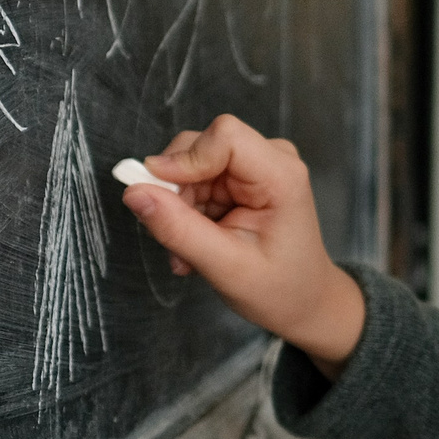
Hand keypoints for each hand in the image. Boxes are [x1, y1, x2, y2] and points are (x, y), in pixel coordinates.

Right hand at [122, 115, 365, 375]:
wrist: (304, 303)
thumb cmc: (279, 289)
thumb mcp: (225, 267)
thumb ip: (178, 229)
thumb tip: (133, 193)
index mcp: (281, 175)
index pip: (224, 136)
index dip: (184, 160)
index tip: (155, 194)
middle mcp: (271, 158)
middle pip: (200, 146)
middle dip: (177, 192)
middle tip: (176, 241)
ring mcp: (255, 166)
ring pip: (190, 165)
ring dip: (178, 209)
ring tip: (188, 255)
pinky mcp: (240, 178)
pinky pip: (195, 181)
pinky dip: (186, 213)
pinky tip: (195, 245)